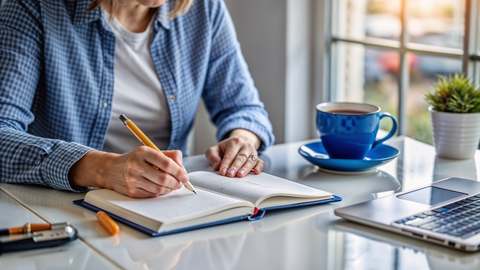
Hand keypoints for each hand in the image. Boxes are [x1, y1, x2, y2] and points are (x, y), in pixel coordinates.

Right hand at [69, 146, 188, 197]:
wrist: (111, 169)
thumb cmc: (136, 160)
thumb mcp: (150, 151)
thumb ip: (170, 156)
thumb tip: (183, 169)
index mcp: (143, 152)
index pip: (166, 163)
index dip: (179, 171)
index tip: (185, 176)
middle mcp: (136, 165)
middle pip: (164, 178)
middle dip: (176, 182)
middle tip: (180, 183)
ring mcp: (132, 179)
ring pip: (159, 189)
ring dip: (170, 189)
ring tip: (173, 186)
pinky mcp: (131, 191)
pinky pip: (152, 195)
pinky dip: (160, 193)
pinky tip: (162, 188)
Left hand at [205, 129, 263, 177]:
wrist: (238, 144)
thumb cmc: (225, 149)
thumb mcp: (215, 149)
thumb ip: (212, 156)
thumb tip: (216, 166)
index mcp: (235, 142)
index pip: (230, 154)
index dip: (226, 164)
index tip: (222, 172)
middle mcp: (245, 145)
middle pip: (241, 157)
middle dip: (235, 166)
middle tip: (230, 174)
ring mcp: (253, 151)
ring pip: (251, 160)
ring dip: (246, 168)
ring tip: (240, 175)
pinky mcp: (258, 157)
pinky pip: (260, 162)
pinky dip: (259, 167)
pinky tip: (256, 172)